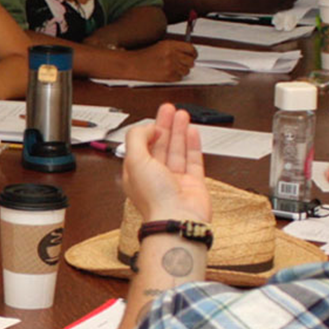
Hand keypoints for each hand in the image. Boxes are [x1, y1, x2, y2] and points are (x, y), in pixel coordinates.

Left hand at [120, 104, 209, 222]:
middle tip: (169, 109)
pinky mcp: (193, 184)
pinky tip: (192, 132)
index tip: (154, 121)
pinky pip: (193, 161)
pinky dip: (192, 145)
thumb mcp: (134, 160)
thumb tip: (148, 128)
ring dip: (179, 131)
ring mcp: (175, 180)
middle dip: (165, 126)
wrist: (176, 219)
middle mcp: (156, 177)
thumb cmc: (154, 198)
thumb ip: (137, 139)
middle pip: (161, 145)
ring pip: (177, 150)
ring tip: (182, 115)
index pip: (141, 147)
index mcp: (136, 174)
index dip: (147, 132)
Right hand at [121, 40, 197, 81]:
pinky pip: (180, 78)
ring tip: (173, 68)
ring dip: (182, 70)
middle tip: (183, 63)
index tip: (193, 55)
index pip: (190, 48)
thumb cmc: (144, 56)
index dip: (193, 53)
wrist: (133, 65)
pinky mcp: (168, 76)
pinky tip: (168, 73)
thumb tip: (188, 53)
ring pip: (186, 70)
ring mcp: (170, 66)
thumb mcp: (160, 46)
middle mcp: (171, 55)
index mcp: (170, 45)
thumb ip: (175, 48)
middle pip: (191, 61)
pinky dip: (176, 77)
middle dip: (188, 62)